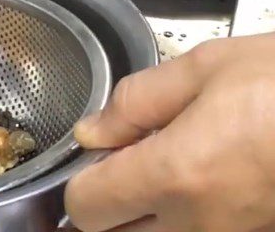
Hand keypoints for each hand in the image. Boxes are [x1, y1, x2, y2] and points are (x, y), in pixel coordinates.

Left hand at [65, 34, 274, 231]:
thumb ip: (136, 102)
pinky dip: (184, 218)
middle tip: (127, 159)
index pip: (87, 206)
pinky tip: (205, 176)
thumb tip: (92, 130)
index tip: (95, 152)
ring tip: (169, 164)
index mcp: (176, 175)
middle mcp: (200, 225)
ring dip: (146, 213)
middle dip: (108, 202)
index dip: (80, 177)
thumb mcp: (204, 69)